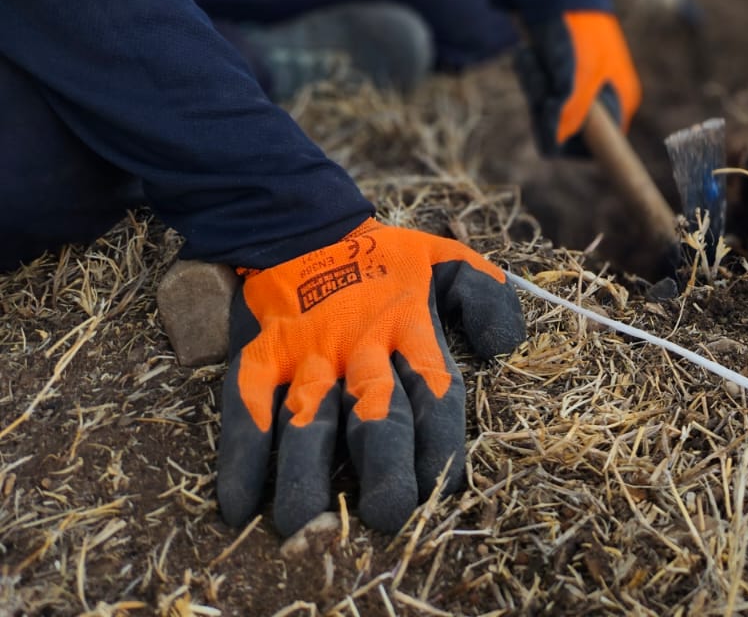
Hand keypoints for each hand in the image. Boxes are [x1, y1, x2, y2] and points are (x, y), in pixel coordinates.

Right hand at [217, 219, 525, 536]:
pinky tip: (240, 503)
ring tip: (306, 528)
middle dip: (382, 466)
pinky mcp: (261, 352)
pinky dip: (242, 452)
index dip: (440, 443)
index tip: (442, 492)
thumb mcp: (444, 261)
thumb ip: (483, 297)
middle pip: (374, 412)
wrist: (304, 220)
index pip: (434, 392)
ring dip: (306, 474)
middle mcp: (360, 344)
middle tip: (385, 516)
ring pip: (308, 418)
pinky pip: (248, 404)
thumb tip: (506, 347)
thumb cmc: (384, 258)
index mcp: (409, 326)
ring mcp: (307, 350)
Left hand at [515, 10, 642, 154]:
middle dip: (545, 105)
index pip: (596, 147)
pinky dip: (531, 75)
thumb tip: (554, 145)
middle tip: (538, 74)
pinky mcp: (560, 73)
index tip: (551, 115)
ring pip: (547, 110)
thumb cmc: (577, 27)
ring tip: (530, 57)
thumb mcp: (577, 73)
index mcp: (620, 102)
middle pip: (565, 129)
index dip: (570, 137)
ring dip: (534, 86)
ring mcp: (581, 86)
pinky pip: (539, 91)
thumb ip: (569, 111)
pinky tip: (527, 55)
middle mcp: (603, 99)